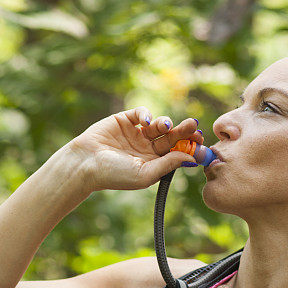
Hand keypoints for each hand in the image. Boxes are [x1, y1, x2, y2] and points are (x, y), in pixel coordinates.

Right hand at [68, 106, 203, 191]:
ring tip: (166, 126)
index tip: (201, 143)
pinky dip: (147, 114)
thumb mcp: (146, 173)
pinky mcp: (125, 120)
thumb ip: (168, 164)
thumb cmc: (115, 175)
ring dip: (167, 123)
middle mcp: (148, 148)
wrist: (86, 164)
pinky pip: (142, 113)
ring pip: (160, 124)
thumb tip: (191, 157)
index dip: (190, 147)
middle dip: (184, 131)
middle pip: (172, 137)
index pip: (177, 152)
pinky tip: (146, 122)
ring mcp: (137, 133)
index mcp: (154, 163)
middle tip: (194, 125)